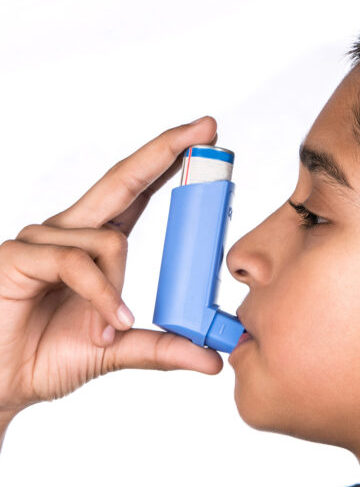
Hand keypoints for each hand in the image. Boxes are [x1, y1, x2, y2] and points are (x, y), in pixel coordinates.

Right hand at [0, 116, 223, 419]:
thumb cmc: (44, 358)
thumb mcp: (118, 350)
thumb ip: (164, 348)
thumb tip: (213, 359)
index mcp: (91, 242)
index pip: (136, 190)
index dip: (167, 159)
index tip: (206, 134)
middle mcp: (67, 231)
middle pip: (124, 179)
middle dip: (167, 151)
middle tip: (208, 127)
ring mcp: (41, 239)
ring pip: (110, 241)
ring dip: (119, 290)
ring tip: (111, 329)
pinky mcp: (19, 255)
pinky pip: (77, 263)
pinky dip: (102, 296)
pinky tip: (109, 325)